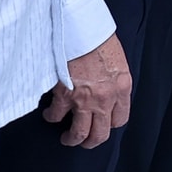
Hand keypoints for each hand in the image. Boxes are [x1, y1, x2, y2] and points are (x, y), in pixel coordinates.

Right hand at [42, 33, 131, 148]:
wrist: (82, 29)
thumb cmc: (99, 39)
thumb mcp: (118, 61)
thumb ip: (114, 80)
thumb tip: (107, 90)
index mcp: (122, 89)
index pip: (120, 119)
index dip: (110, 124)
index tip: (103, 123)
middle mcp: (105, 99)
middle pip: (100, 134)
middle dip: (91, 141)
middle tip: (85, 141)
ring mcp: (84, 100)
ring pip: (78, 133)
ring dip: (71, 138)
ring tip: (67, 137)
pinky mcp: (64, 96)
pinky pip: (56, 116)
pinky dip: (51, 117)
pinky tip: (49, 114)